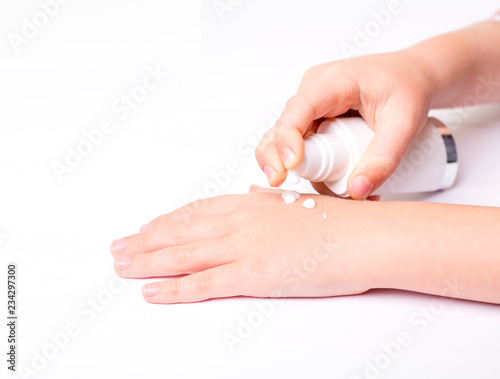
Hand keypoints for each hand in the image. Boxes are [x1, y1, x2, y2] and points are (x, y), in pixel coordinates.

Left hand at [110, 192, 378, 302]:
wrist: (365, 237)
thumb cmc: (339, 222)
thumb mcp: (299, 202)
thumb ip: (270, 199)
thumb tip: (255, 191)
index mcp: (250, 203)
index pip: (196, 212)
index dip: (166, 222)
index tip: (145, 228)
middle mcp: (240, 221)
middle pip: (181, 232)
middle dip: (145, 242)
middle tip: (118, 249)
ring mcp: (244, 247)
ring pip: (183, 256)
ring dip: (148, 262)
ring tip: (122, 268)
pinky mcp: (253, 274)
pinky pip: (205, 284)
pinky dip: (174, 290)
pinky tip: (153, 293)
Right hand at [255, 50, 433, 198]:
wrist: (415, 76)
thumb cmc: (409, 88)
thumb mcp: (405, 122)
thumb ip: (384, 157)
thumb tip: (356, 191)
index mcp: (332, 81)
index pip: (298, 109)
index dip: (288, 137)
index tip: (291, 164)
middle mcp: (313, 91)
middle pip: (282, 127)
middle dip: (277, 157)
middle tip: (279, 183)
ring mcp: (312, 107)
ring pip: (288, 141)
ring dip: (299, 168)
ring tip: (331, 191)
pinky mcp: (316, 121)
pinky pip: (304, 146)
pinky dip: (313, 168)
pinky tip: (334, 184)